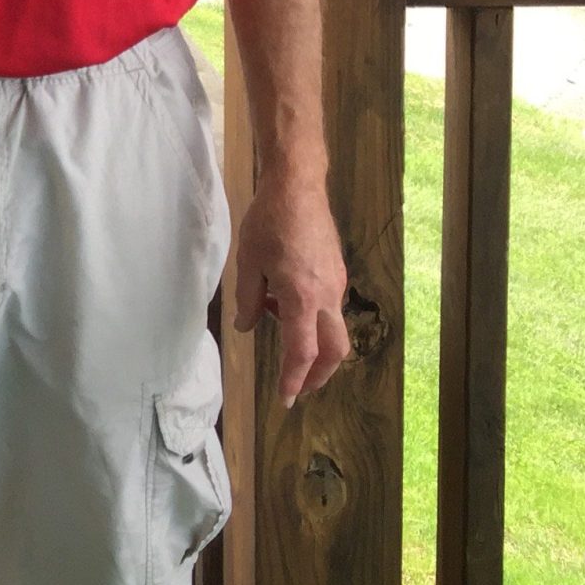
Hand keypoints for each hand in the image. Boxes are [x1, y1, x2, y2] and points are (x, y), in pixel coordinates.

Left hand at [231, 173, 348, 404]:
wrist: (298, 186)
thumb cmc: (268, 222)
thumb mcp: (248, 262)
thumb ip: (248, 300)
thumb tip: (246, 327)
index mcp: (302, 298)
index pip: (302, 352)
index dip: (295, 379)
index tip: (287, 398)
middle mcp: (327, 296)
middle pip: (334, 350)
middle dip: (319, 374)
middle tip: (300, 387)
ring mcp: (337, 284)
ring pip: (334, 328)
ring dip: (314, 343)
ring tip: (281, 330)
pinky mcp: (337, 271)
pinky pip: (330, 306)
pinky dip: (313, 317)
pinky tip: (286, 300)